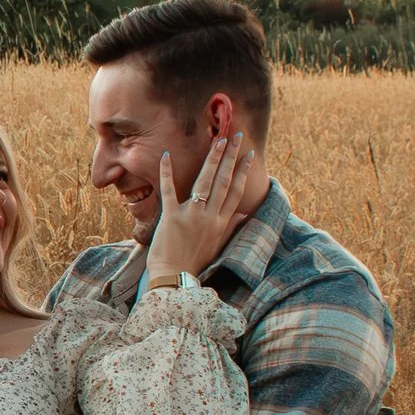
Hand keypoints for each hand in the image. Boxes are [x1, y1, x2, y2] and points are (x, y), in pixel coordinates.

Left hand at [144, 134, 255, 287]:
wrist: (174, 278)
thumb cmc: (194, 261)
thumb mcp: (217, 244)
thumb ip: (231, 226)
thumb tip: (244, 214)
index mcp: (221, 222)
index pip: (236, 191)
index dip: (243, 171)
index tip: (249, 154)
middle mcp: (210, 217)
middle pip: (224, 181)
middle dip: (231, 157)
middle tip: (236, 136)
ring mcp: (191, 216)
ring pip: (205, 182)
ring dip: (212, 159)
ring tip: (218, 141)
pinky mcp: (171, 217)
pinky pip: (169, 190)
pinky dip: (167, 172)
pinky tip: (166, 155)